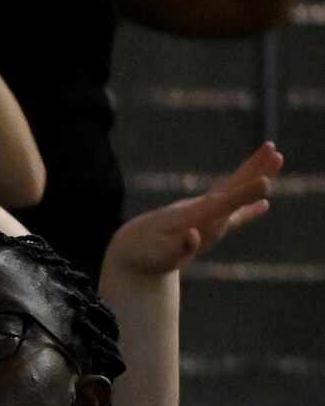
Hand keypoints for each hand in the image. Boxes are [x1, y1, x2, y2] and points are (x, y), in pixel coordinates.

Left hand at [106, 141, 280, 277]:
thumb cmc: (143, 253)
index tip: (265, 182)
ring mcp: (204, 214)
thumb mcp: (159, 255)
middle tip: (274, 150)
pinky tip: (265, 205)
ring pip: (232, 192)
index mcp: (192, 216)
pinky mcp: (205, 222)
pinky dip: (247, 208)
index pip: (221, 203)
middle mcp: (201, 210)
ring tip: (275, 156)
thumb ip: (178, 247)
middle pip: (231, 188)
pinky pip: (231, 213)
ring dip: (253, 176)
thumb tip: (194, 235)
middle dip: (252, 171)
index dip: (243, 195)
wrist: (130, 249)